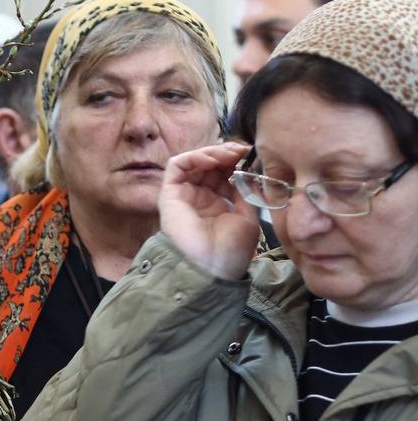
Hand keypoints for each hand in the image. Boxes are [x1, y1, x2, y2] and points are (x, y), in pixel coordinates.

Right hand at [160, 142, 261, 280]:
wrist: (211, 268)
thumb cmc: (229, 251)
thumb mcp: (247, 216)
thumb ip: (245, 191)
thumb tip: (247, 169)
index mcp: (216, 204)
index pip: (223, 173)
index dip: (236, 162)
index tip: (251, 156)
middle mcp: (198, 198)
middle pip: (209, 165)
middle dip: (226, 154)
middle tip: (242, 151)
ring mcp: (183, 196)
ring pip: (194, 162)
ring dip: (213, 152)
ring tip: (229, 154)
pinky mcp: (169, 195)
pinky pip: (177, 166)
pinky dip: (195, 157)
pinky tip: (212, 160)